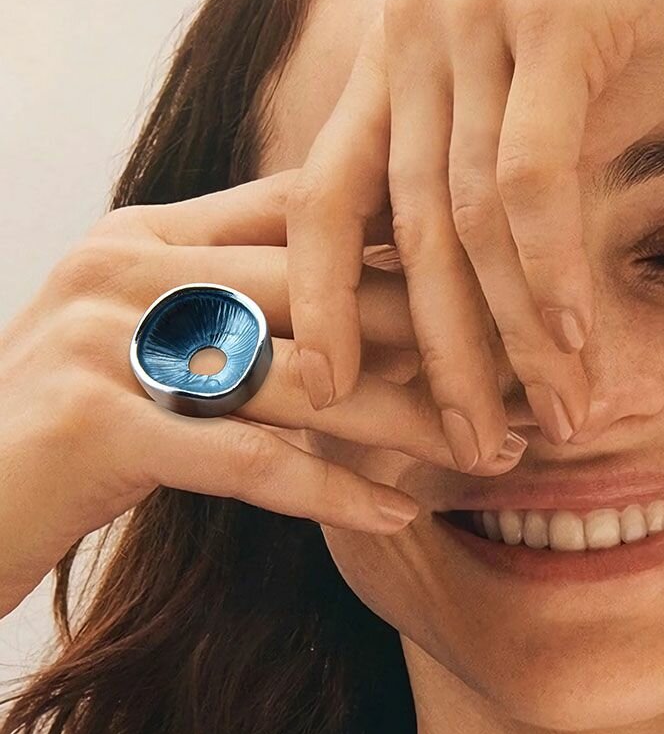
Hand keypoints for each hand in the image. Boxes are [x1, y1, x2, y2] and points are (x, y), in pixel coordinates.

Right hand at [0, 172, 525, 618]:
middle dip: (435, 342)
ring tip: (492, 453)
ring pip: (300, 378)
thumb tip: (362, 326)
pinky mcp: (94, 425)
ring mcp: (104, 340)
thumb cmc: (68, 433)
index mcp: (145, 238)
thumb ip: (235, 313)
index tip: (496, 299)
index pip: (304, 219)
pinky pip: (245, 459)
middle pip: (323, 295)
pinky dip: (330, 489)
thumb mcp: (150, 350)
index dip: (406, 254)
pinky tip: (399, 513)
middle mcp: (125, 270)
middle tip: (524, 384)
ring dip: (410, 422)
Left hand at [284, 0, 663, 465]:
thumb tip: (486, 299)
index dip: (320, 300)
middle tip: (469, 445)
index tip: (322, 388)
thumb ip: (495, 188)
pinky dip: (553, 268)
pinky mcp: (554, 20)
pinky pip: (536, 177)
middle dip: (439, 354)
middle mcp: (416, 40)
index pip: (324, 198)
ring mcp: (476, 22)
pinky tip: (577, 339)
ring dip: (516, 335)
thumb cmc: (626, 14)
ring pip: (473, 220)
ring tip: (553, 416)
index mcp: (395, 64)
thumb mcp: (539, 109)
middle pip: (407, 230)